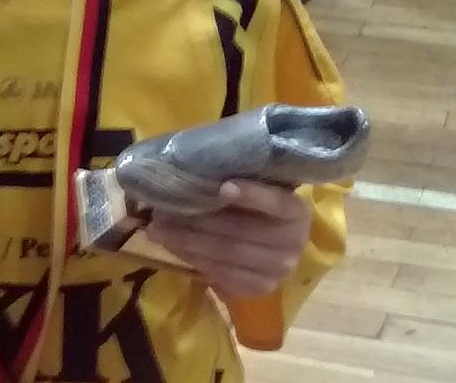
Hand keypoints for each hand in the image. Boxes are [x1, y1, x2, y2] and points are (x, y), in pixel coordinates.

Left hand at [145, 180, 310, 299]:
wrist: (275, 244)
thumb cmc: (258, 206)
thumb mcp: (257, 187)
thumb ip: (237, 178)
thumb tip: (194, 167)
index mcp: (297, 212)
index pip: (277, 203)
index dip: (252, 195)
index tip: (223, 187)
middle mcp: (294, 243)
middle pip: (240, 231)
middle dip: (196, 221)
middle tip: (161, 211)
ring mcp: (278, 270)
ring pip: (226, 254)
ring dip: (187, 242)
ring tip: (158, 230)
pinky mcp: (259, 288)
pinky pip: (221, 274)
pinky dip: (193, 259)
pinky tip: (173, 246)